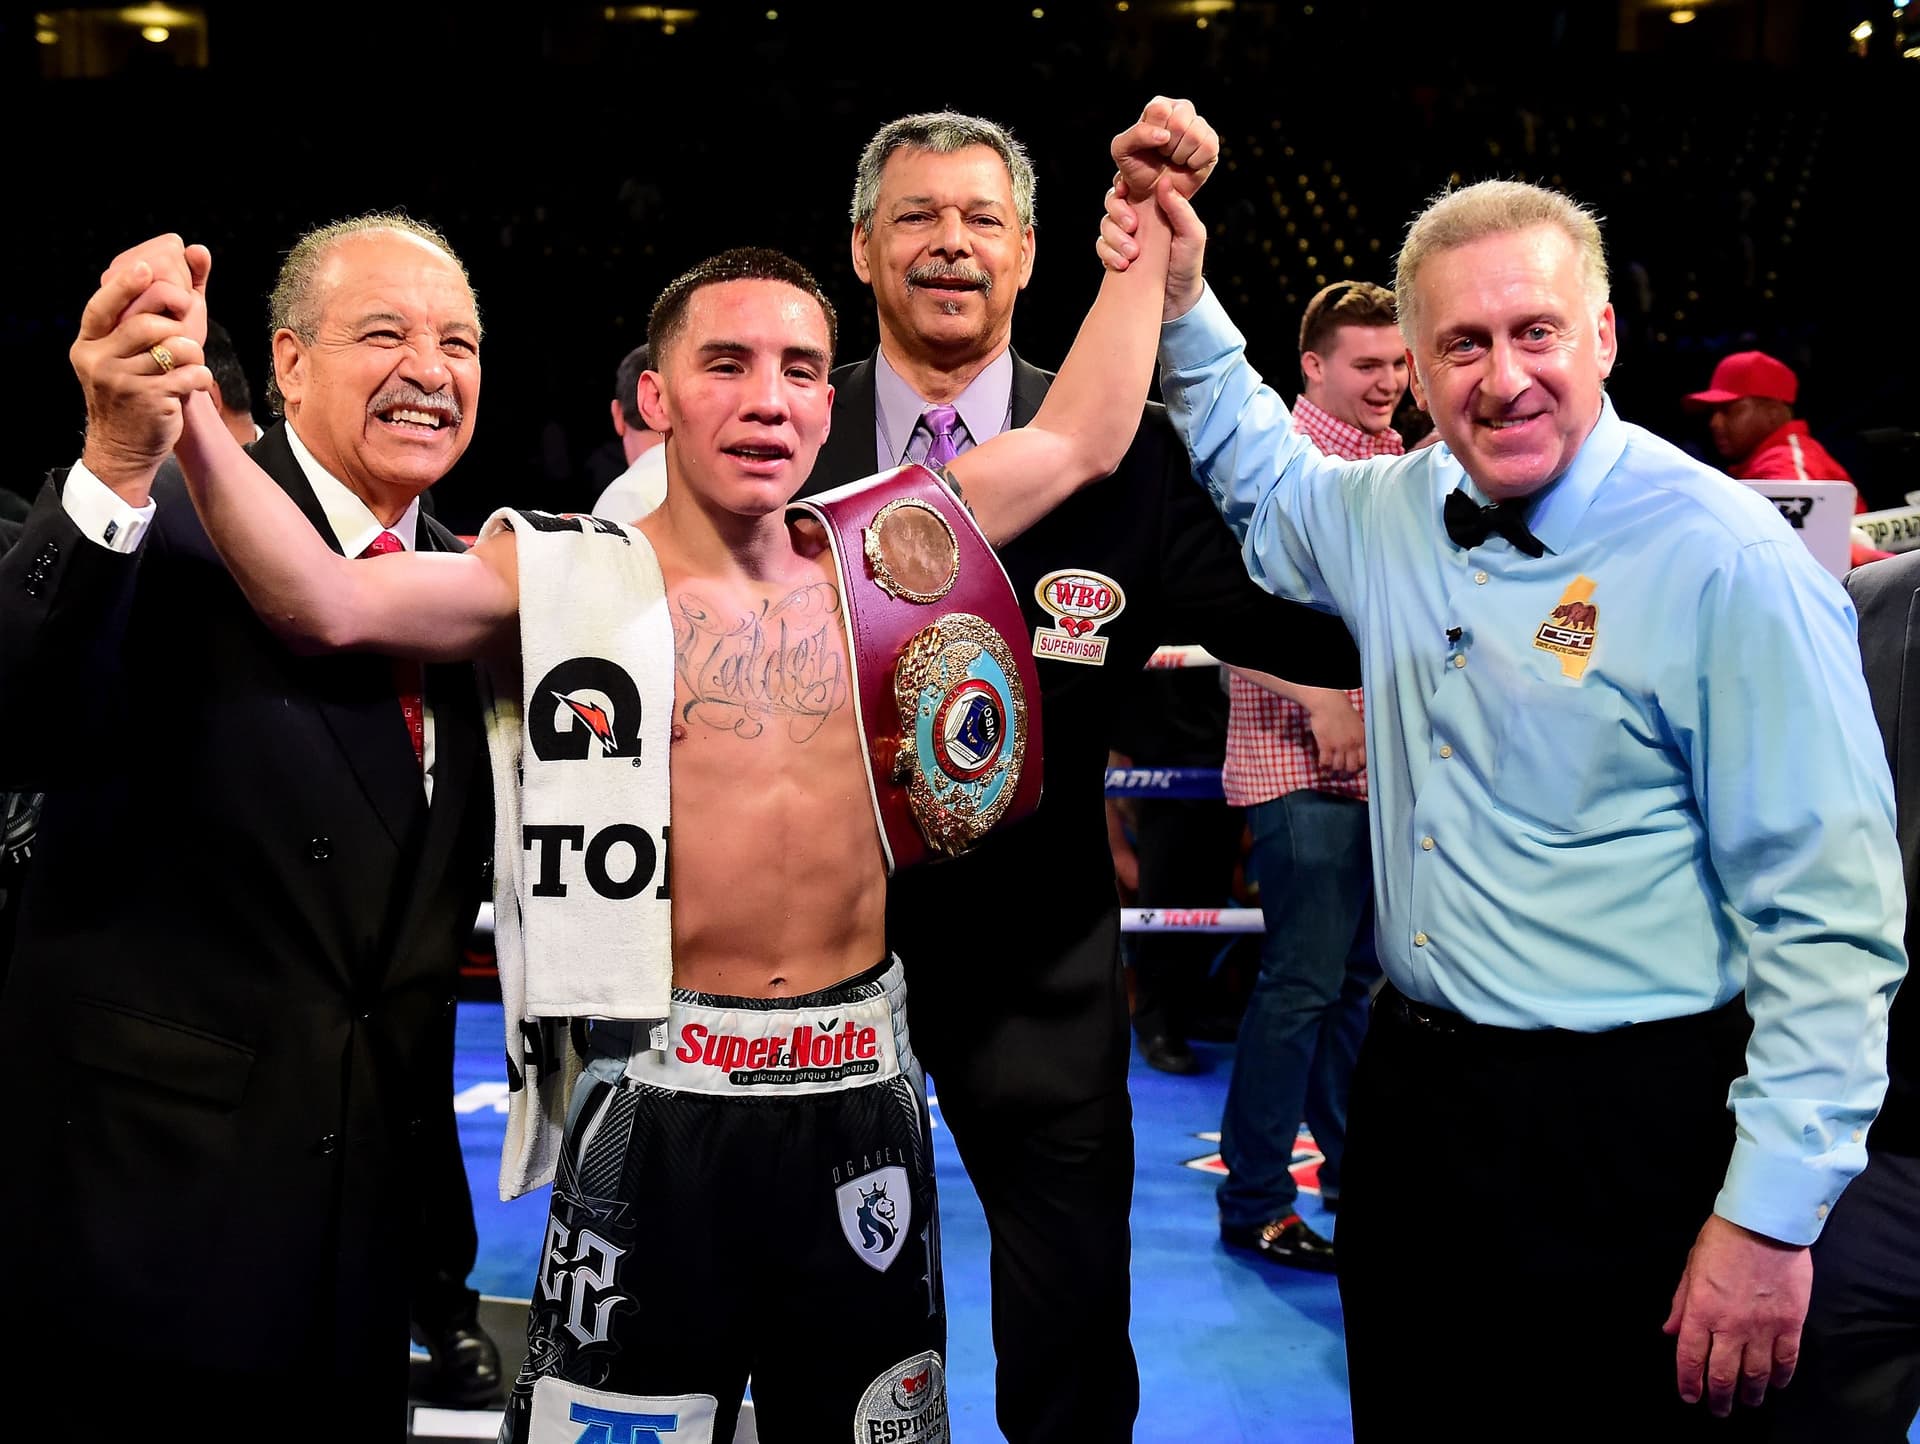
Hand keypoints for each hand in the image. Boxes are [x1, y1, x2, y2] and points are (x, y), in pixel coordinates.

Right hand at [72, 238, 214, 497]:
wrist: (123, 448)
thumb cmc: (132, 392)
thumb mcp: (124, 356)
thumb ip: (144, 315)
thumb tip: (187, 263)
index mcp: (89, 344)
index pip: (102, 307)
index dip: (124, 286)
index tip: (147, 267)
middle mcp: (99, 360)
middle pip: (145, 324)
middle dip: (175, 324)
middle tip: (188, 331)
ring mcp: (122, 382)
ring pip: (172, 348)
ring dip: (192, 352)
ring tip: (190, 363)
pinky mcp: (149, 401)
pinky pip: (189, 375)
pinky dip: (200, 376)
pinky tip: (195, 384)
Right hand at [1095, 178, 1206, 322]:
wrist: (1177, 302)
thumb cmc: (1189, 266)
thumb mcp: (1193, 236)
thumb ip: (1181, 210)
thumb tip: (1164, 183)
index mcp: (1157, 207)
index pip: (1133, 184)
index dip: (1123, 183)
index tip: (1124, 190)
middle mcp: (1139, 218)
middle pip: (1113, 201)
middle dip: (1117, 212)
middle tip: (1132, 227)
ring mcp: (1125, 237)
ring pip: (1105, 224)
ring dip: (1114, 238)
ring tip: (1132, 255)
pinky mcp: (1116, 255)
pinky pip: (1101, 247)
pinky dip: (1107, 254)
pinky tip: (1122, 265)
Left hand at [1110, 96, 1218, 203]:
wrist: (1151, 193)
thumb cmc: (1136, 168)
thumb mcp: (1121, 150)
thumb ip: (1136, 134)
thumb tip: (1165, 135)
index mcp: (1160, 106)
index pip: (1161, 109)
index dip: (1154, 132)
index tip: (1150, 145)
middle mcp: (1181, 110)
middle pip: (1180, 121)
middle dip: (1168, 146)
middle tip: (1162, 155)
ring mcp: (1199, 126)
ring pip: (1195, 135)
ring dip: (1180, 155)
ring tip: (1173, 159)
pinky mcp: (1211, 144)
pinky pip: (1208, 148)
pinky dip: (1195, 162)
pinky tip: (1187, 164)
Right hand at [1301, 689, 1365, 773]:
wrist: (1328, 703)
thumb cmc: (1342, 709)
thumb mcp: (1357, 722)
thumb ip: (1359, 734)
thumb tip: (1358, 744)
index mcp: (1361, 738)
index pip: (1364, 760)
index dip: (1359, 767)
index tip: (1355, 768)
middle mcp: (1351, 745)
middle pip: (1352, 767)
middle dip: (1347, 773)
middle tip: (1343, 775)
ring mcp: (1338, 746)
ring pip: (1338, 766)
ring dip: (1334, 770)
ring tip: (1331, 770)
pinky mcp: (1325, 745)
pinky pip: (1325, 762)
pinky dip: (1323, 765)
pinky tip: (1322, 764)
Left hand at [1663, 1214, 1811, 1416]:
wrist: (1765, 1224)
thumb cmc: (1722, 1240)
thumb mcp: (1691, 1267)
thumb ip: (1681, 1303)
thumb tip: (1670, 1331)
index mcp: (1702, 1311)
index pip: (1690, 1357)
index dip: (1688, 1382)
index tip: (1690, 1397)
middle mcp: (1731, 1326)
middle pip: (1723, 1374)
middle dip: (1719, 1398)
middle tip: (1719, 1410)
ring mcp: (1763, 1327)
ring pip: (1756, 1374)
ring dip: (1751, 1393)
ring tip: (1748, 1402)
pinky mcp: (1790, 1323)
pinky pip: (1786, 1359)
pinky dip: (1781, 1376)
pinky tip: (1776, 1383)